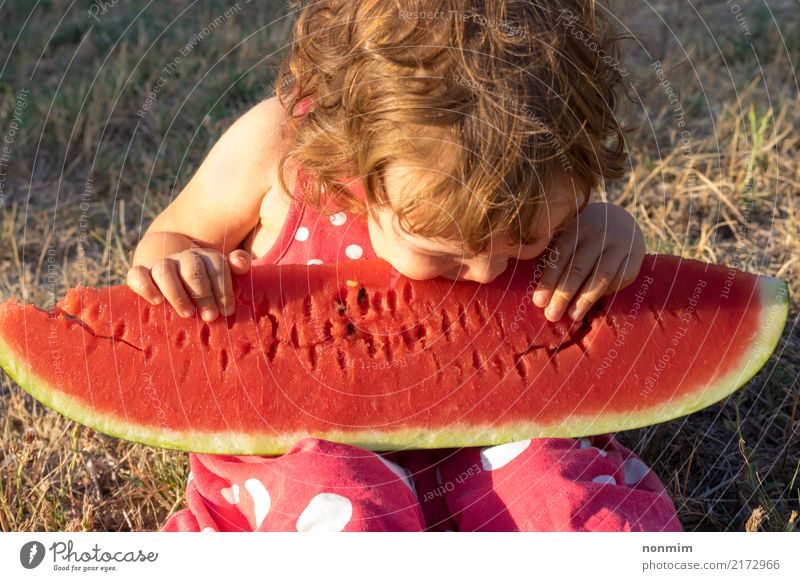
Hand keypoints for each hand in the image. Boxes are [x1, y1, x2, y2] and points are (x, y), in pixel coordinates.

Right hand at [126, 248, 251, 321]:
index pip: (217, 266)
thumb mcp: (222, 275)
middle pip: (193, 270)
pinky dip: (145, 286)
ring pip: (165, 271)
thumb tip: (240, 263)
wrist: (172, 269)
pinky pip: (137, 274)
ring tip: (187, 313)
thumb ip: (236, 266)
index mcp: (206, 257)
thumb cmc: (205, 282)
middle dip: (203, 294)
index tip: (227, 311)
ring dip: (177, 293)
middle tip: (210, 317)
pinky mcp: (141, 273)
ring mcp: (162, 264)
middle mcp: (184, 257)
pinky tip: (157, 301)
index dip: (223, 288)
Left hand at [532, 203, 644, 321]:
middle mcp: (598, 232)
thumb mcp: (567, 234)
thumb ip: (553, 254)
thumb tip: (538, 292)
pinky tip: (596, 303)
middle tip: (552, 315)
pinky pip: (623, 277)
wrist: (619, 218)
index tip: (539, 302)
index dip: (549, 280)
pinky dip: (609, 291)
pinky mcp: (637, 253)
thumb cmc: (583, 233)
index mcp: (576, 226)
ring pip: (601, 275)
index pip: (560, 256)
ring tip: (573, 316)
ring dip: (586, 298)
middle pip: (579, 268)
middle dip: (564, 294)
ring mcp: (620, 242)